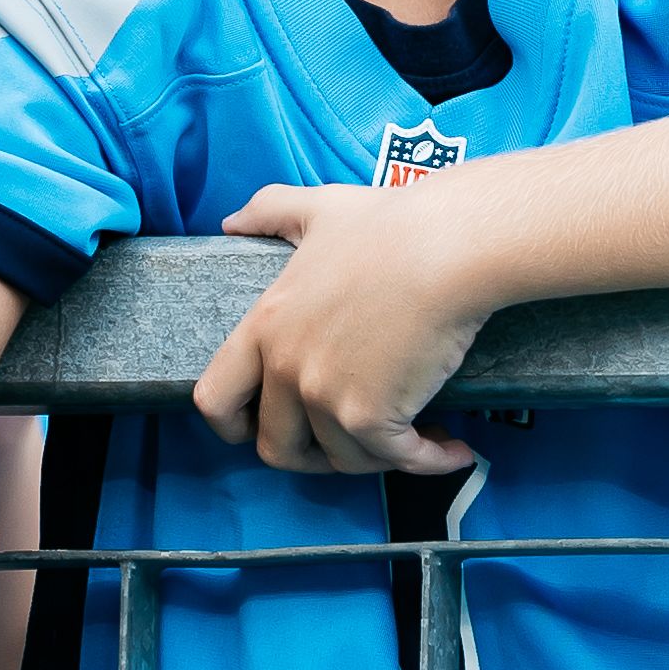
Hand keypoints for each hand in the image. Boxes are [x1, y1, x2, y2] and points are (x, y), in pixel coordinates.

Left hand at [195, 181, 489, 474]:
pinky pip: (397, 461)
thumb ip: (269, 212)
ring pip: (341, 460)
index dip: (233, 426)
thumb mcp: (318, 208)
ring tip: (409, 438)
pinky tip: (453, 449)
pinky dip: (430, 460)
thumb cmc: (391, 225)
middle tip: (347, 440)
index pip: (214, 400)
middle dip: (313, 454)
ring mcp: (325, 398)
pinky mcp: (371, 417)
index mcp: (265, 326)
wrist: (447, 246)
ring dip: (377, 457)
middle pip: (276, 448)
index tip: (259, 429)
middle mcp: (284, 369)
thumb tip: (233, 221)